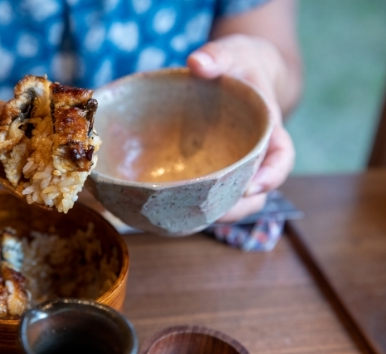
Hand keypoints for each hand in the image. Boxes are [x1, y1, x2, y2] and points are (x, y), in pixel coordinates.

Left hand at [187, 34, 294, 221]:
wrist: (236, 73)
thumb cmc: (238, 64)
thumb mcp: (231, 53)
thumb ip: (217, 56)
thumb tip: (197, 63)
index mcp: (267, 127)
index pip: (281, 157)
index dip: (272, 176)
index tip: (252, 188)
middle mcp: (256, 152)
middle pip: (259, 190)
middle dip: (239, 206)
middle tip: (211, 215)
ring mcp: (236, 163)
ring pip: (237, 197)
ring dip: (220, 212)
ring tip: (191, 220)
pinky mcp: (217, 167)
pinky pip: (215, 190)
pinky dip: (202, 203)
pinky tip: (178, 209)